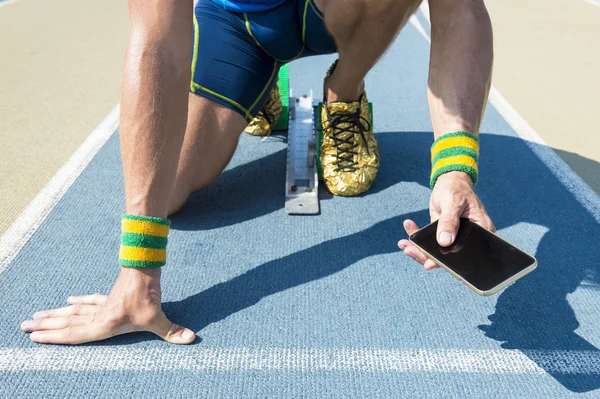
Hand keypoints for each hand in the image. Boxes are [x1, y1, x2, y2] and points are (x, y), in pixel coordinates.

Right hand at [21, 268, 194, 344]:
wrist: (144, 266)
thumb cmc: (146, 294)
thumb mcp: (157, 317)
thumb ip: (171, 331)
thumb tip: (190, 339)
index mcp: (103, 324)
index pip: (74, 334)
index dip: (54, 338)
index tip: (35, 338)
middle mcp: (98, 314)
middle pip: (67, 322)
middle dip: (46, 326)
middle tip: (24, 327)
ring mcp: (102, 303)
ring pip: (73, 311)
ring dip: (55, 315)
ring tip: (36, 317)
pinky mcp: (110, 295)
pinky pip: (89, 301)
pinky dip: (78, 303)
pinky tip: (69, 302)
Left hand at [398, 171, 494, 269]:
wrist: (450, 181)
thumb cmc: (456, 189)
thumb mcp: (453, 202)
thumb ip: (449, 221)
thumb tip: (444, 241)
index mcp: (480, 232)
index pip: (466, 253)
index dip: (447, 262)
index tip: (428, 264)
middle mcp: (468, 239)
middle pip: (448, 256)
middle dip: (426, 256)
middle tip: (409, 251)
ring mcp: (454, 238)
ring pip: (436, 251)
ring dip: (418, 249)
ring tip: (403, 244)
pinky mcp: (442, 234)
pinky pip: (428, 241)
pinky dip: (416, 238)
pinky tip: (408, 229)